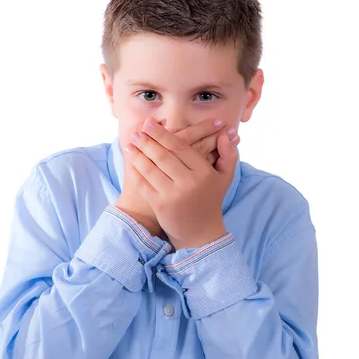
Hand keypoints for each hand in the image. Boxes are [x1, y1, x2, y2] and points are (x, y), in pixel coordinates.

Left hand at [124, 117, 238, 249]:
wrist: (201, 233)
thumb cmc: (211, 201)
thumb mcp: (224, 178)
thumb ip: (228, 154)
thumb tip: (226, 134)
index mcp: (204, 172)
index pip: (180, 147)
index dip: (163, 134)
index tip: (150, 124)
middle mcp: (189, 182)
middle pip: (163, 155)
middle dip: (147, 141)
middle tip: (137, 131)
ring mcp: (173, 194)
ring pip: (151, 168)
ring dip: (138, 154)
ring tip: (130, 144)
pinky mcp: (160, 205)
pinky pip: (144, 183)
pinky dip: (135, 171)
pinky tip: (130, 162)